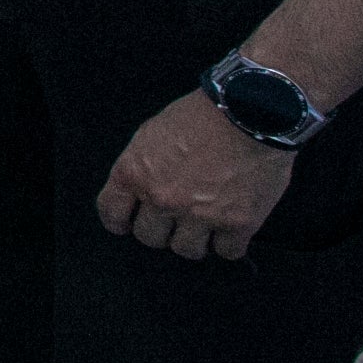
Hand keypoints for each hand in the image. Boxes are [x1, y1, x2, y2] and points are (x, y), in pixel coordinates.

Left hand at [95, 89, 295, 258]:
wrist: (251, 110)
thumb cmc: (202, 115)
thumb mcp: (152, 132)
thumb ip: (142, 165)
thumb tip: (140, 190)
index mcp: (134, 173)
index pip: (111, 213)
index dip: (120, 221)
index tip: (128, 222)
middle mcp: (162, 199)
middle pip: (149, 238)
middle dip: (160, 230)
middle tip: (174, 220)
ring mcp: (199, 215)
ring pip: (186, 251)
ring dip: (194, 240)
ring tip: (204, 226)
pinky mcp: (237, 224)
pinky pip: (226, 252)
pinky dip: (229, 244)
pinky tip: (231, 230)